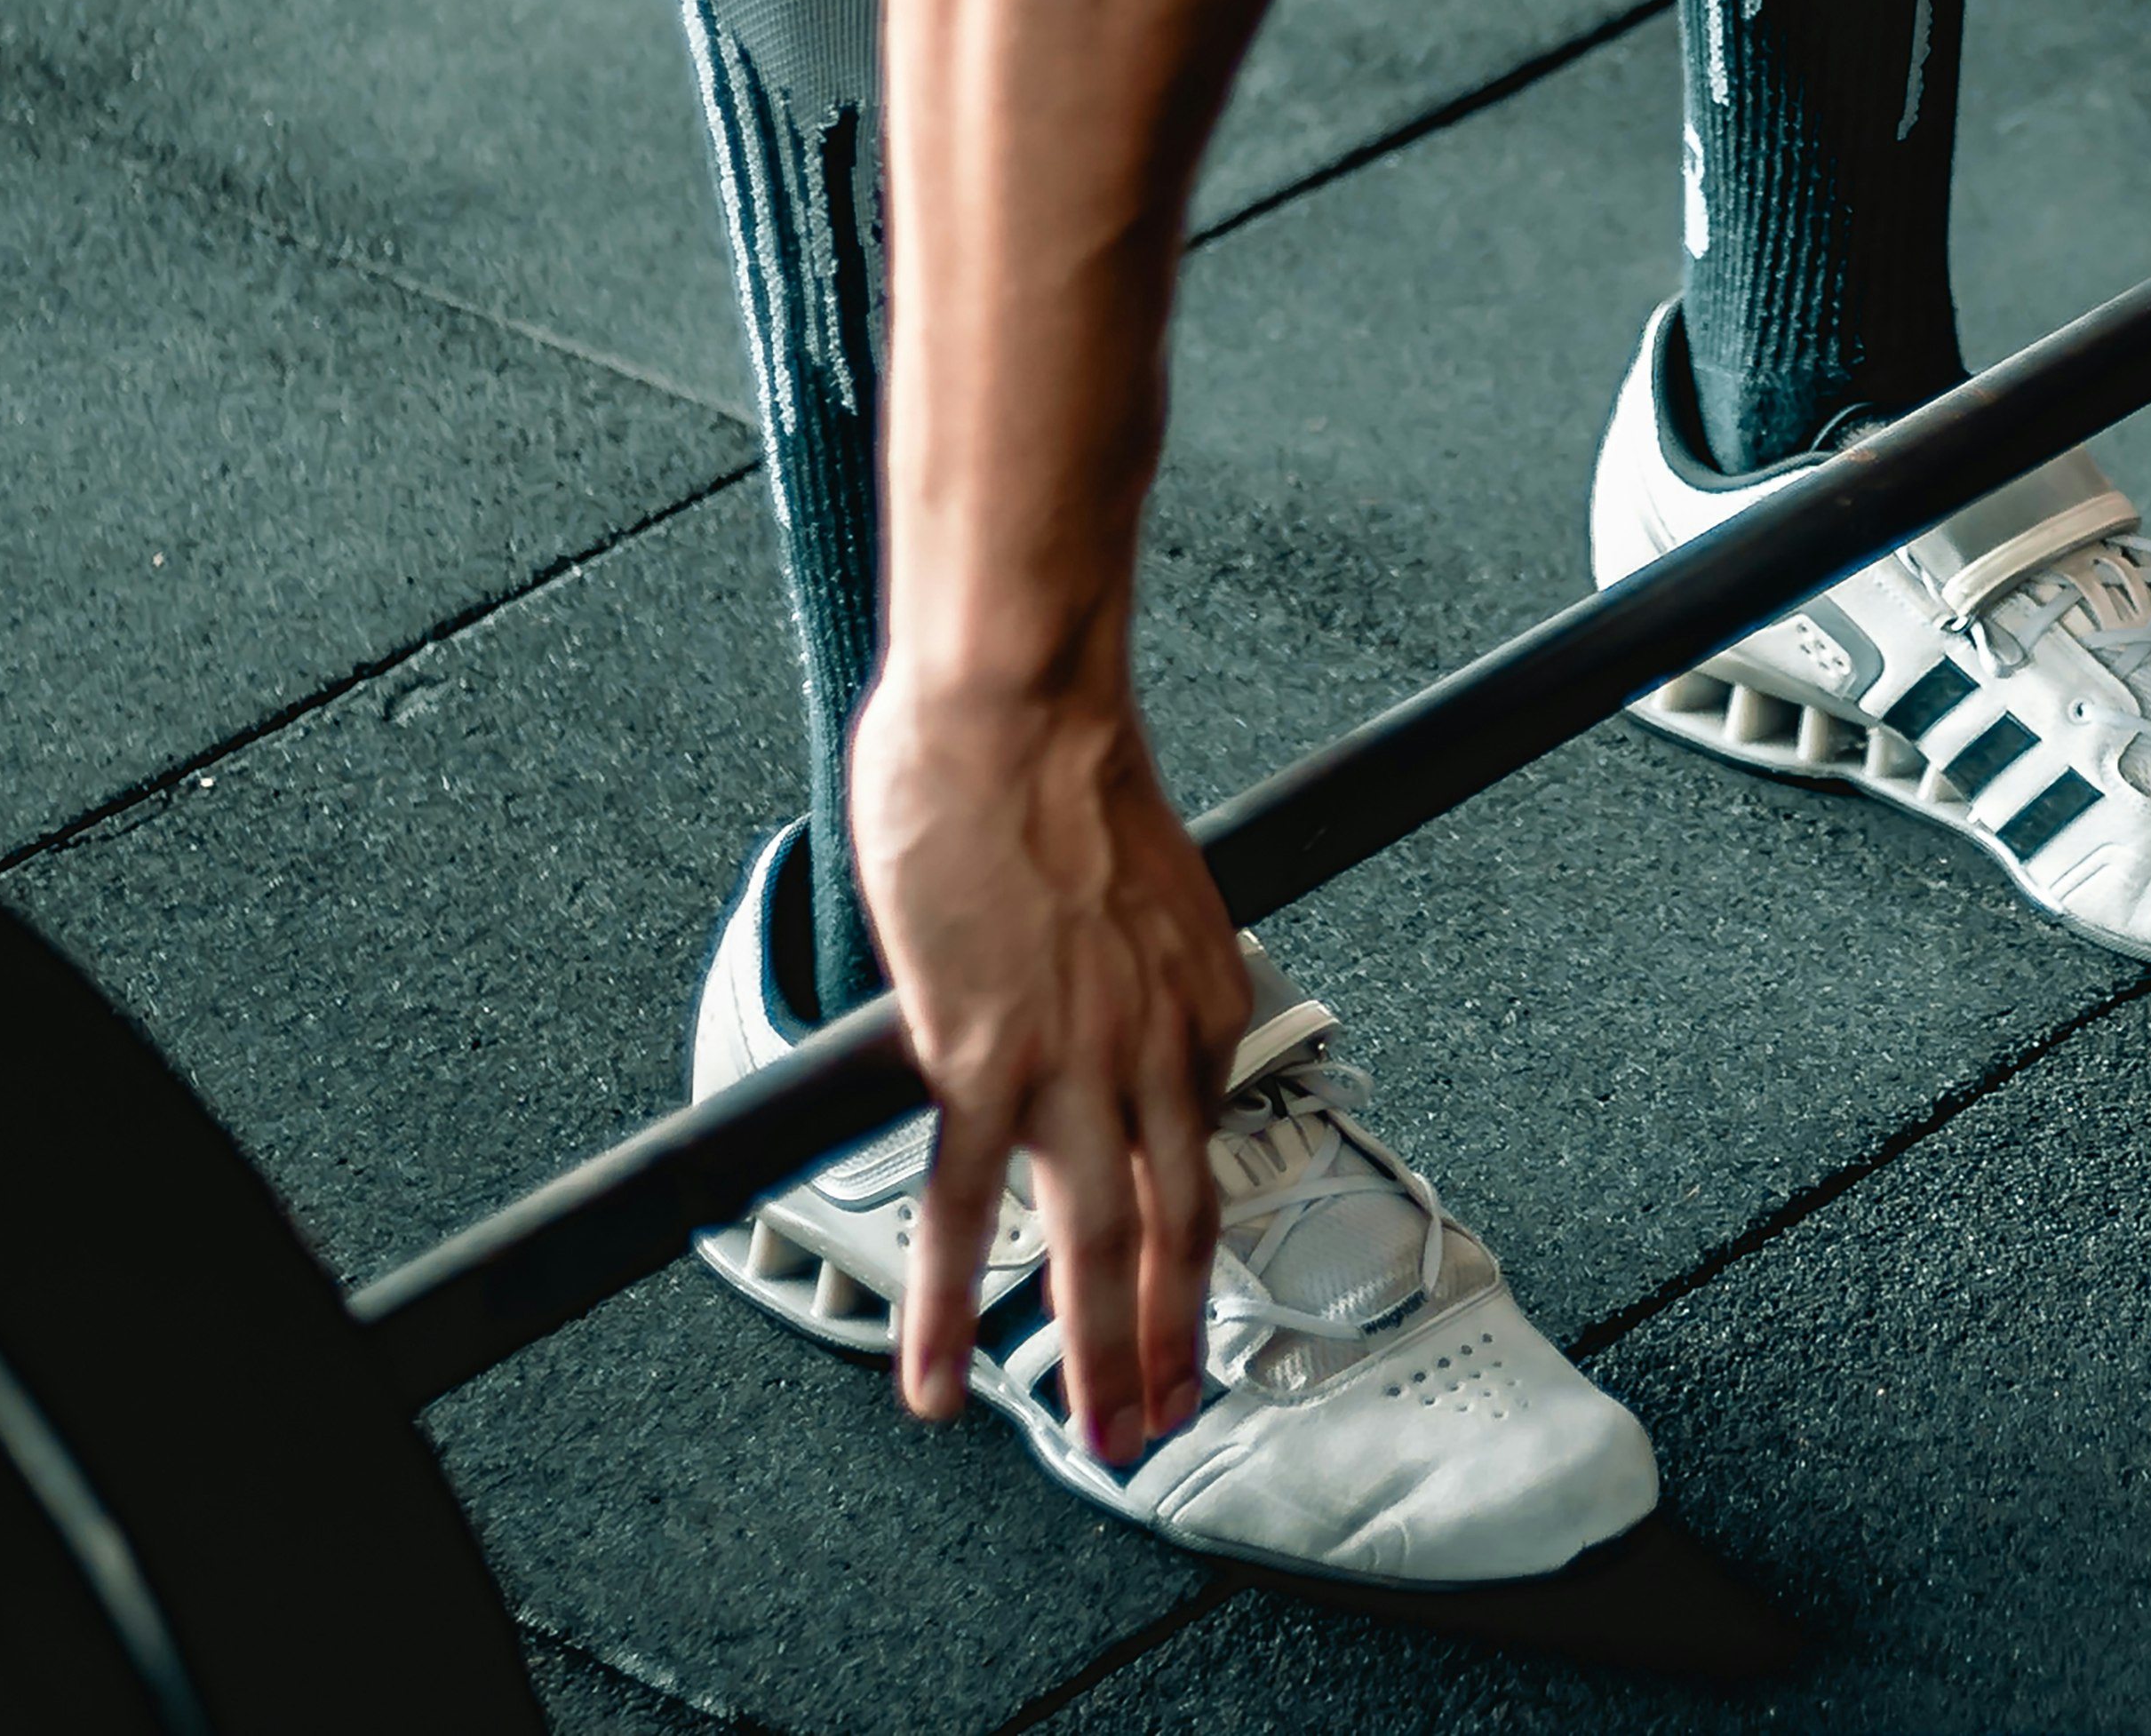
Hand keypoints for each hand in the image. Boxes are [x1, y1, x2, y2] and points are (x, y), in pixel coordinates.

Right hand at [847, 666, 1249, 1464]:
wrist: (1018, 718)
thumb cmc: (1065, 776)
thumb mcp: (1152, 893)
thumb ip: (1141, 974)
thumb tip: (1107, 1014)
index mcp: (1205, 1005)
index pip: (1206, 1154)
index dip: (1198, 1248)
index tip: (1186, 1309)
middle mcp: (1159, 1049)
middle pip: (1176, 1232)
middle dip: (1173, 1344)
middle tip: (1161, 1422)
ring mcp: (1076, 1065)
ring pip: (1095, 1246)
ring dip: (1096, 1356)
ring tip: (1095, 1433)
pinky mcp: (984, 1061)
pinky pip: (970, 1212)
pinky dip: (954, 1308)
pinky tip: (944, 1376)